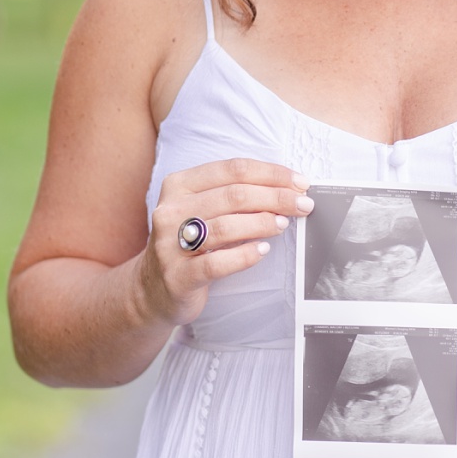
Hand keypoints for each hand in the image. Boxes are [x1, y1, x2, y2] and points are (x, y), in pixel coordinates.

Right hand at [138, 159, 310, 327]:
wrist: (152, 288)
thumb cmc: (191, 243)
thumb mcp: (204, 210)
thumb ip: (236, 195)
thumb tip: (290, 187)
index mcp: (179, 185)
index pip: (233, 169)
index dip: (272, 173)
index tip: (301, 182)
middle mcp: (171, 210)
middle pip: (234, 195)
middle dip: (277, 197)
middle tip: (304, 205)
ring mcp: (170, 244)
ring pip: (226, 226)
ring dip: (263, 223)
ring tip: (283, 224)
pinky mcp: (177, 276)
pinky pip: (217, 263)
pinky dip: (245, 255)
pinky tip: (262, 250)